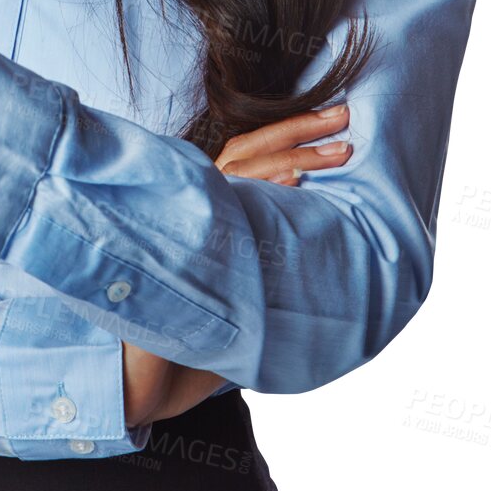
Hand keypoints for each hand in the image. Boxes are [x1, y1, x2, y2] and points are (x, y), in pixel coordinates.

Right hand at [122, 103, 352, 424]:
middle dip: (299, 132)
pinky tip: (295, 183)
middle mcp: (193, 203)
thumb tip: (314, 239)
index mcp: (206, 202)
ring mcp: (187, 220)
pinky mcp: (185, 242)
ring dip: (293, 157)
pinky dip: (263, 192)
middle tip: (345, 117)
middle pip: (247, 151)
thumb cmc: (194, 324)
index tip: (334, 123)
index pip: (247, 152)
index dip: (289, 133)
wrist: (144, 373)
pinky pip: (230, 209)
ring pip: (242, 172)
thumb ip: (262, 252)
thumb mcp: (239, 276)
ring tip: (337, 152)